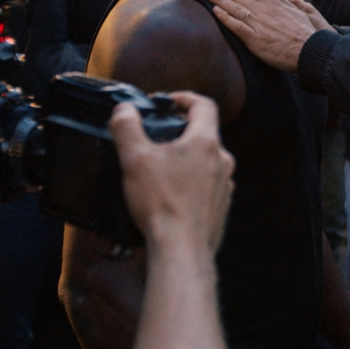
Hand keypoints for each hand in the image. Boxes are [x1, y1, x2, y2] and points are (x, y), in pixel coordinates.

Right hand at [111, 93, 233, 258]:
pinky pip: (207, 187)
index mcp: (206, 143)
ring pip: (207, 162)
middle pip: (205, 134)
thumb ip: (127, 128)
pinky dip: (191, 184)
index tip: (168, 103)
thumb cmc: (161, 204)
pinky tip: (171, 196)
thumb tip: (124, 110)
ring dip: (187, 160)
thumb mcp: (135, 159)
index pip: (204, 105)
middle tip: (157, 138)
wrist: (181, 250)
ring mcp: (225, 186)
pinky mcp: (221, 208)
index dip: (184, 98)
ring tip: (161, 169)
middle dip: (181, 132)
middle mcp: (222, 161)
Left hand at [198, 0, 321, 72]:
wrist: (310, 50)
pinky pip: (238, 26)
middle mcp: (263, 11)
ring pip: (234, 7)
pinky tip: (214, 10)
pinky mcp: (256, 40)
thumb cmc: (303, 32)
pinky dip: (226, 18)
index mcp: (270, 3)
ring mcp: (258, 24)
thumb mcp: (294, 10)